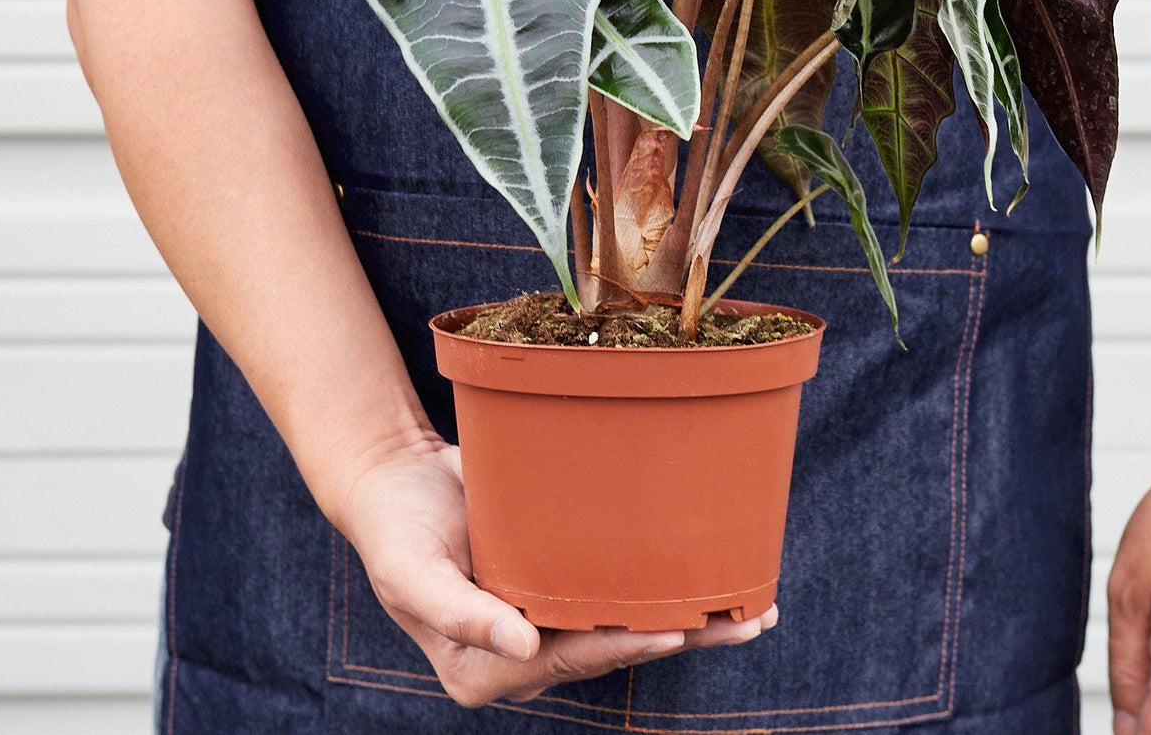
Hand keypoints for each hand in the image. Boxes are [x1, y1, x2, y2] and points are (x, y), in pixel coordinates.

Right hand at [339, 436, 773, 706]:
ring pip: (626, 624)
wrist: (395, 480)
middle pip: (614, 649)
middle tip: (750, 621)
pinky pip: (617, 590)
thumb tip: (525, 650)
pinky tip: (711, 577)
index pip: (571, 659)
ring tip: (756, 610)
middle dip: (683, 637)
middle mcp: (524, 651)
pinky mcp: (558, 580)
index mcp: (484, 669)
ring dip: (691, 621)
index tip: (676, 630)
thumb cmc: (394, 529)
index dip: (626, 646)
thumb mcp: (411, 571)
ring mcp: (545, 617)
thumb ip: (461, 614)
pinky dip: (663, 585)